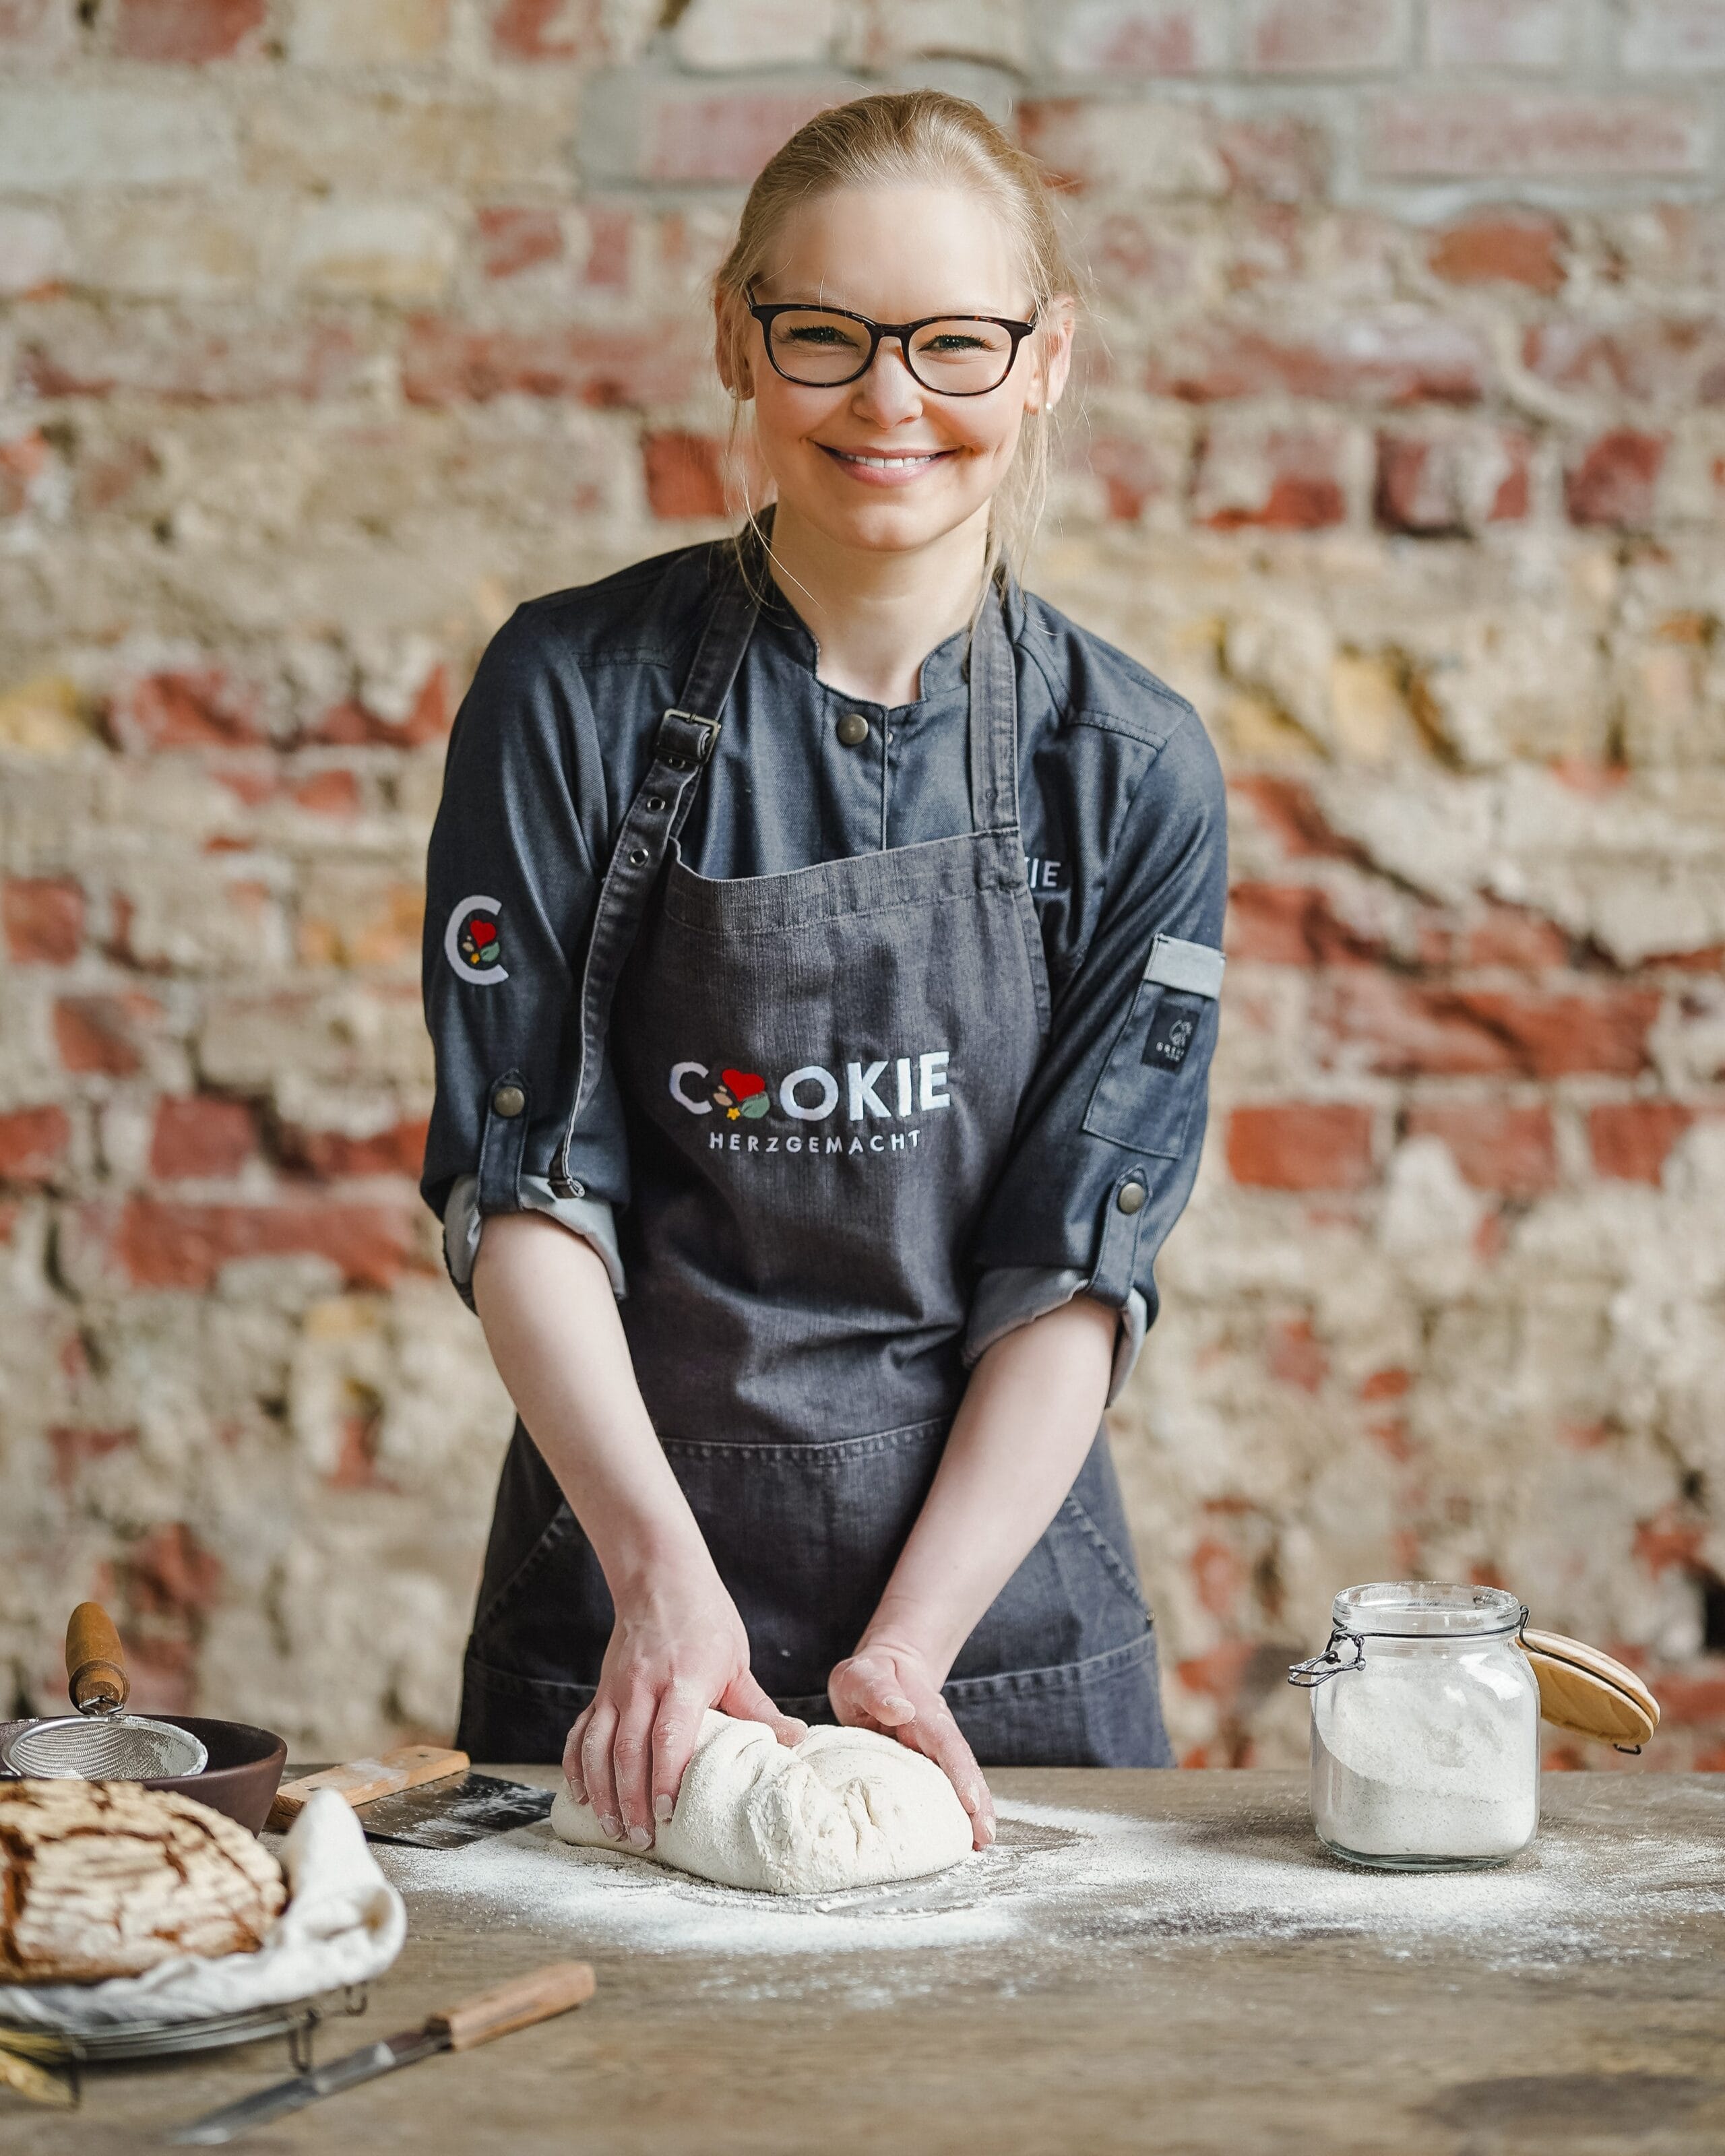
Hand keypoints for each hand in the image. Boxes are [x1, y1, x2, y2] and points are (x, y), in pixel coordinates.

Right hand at [563, 1567, 805, 1850]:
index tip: (669, 1813)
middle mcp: (643, 1684)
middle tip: (643, 1839)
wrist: (659, 1577)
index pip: (670, 1734)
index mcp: (684, 1678)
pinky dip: (576, 1768)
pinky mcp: (599, 1691)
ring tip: (613, 1829)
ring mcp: (615, 1688)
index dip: (667, 1777)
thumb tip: (798, 1741)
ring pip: (598, 1747)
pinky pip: (580, 1734)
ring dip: (603, 1792)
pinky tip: (581, 1797)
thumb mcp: (736, 1661)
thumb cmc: (705, 1620)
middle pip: (629, 1750)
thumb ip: (759, 1707)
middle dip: (632, 1800)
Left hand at [828, 1638, 994, 1848]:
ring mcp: (936, 1749)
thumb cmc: (869, 1676)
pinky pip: (946, 1786)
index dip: (960, 1773)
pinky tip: (962, 1835)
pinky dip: (958, 1810)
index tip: (971, 1802)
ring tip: (981, 1844)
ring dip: (975, 1811)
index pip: (946, 1743)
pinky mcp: (929, 1763)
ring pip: (961, 1780)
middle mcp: (937, 1733)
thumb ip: (877, 1691)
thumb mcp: (862, 1676)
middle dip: (979, 1803)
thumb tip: (899, 1710)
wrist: (884, 1669)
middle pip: (964, 1767)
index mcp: (924, 1713)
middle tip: (984, 1837)